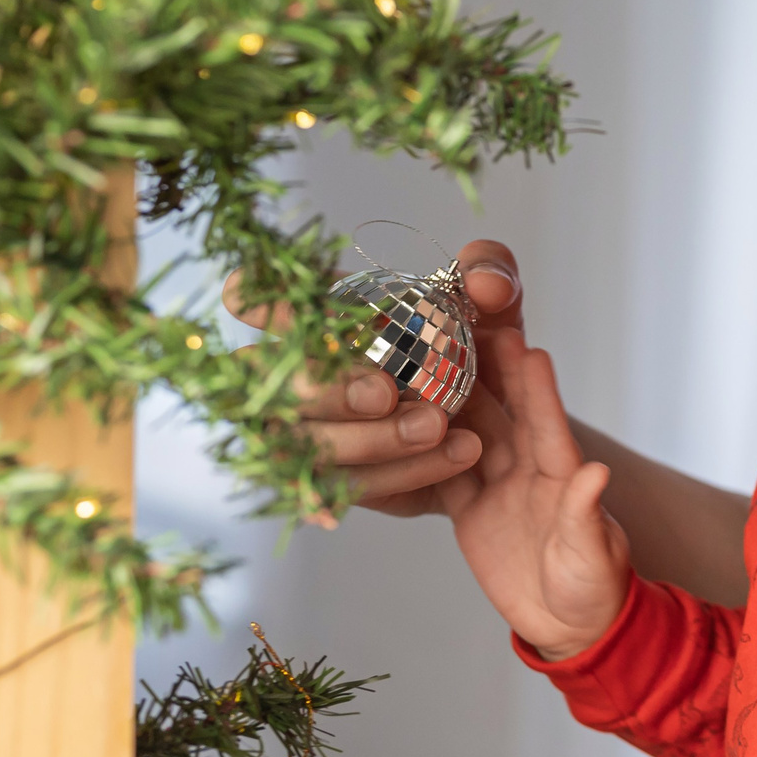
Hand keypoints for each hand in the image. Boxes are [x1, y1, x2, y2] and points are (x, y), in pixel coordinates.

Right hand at [224, 239, 525, 519]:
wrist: (501, 418)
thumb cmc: (473, 346)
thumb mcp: (493, 301)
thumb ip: (491, 270)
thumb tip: (483, 282)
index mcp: (315, 319)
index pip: (254, 300)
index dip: (261, 302)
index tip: (308, 312)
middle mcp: (293, 377)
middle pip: (270, 385)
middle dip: (325, 389)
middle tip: (384, 393)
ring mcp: (308, 434)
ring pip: (306, 444)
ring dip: (371, 439)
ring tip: (439, 428)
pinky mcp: (335, 481)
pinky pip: (347, 487)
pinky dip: (396, 476)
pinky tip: (448, 463)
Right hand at [432, 326, 631, 657]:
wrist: (570, 626)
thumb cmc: (595, 589)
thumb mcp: (593, 555)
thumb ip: (587, 514)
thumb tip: (598, 473)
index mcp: (564, 477)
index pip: (548, 428)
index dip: (538, 391)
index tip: (528, 348)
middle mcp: (529, 473)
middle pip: (505, 417)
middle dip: (490, 374)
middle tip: (471, 327)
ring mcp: (498, 488)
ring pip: (468, 436)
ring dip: (450, 401)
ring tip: (424, 359)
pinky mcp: (472, 512)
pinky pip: (443, 475)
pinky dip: (423, 449)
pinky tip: (399, 419)